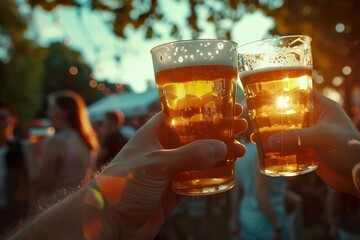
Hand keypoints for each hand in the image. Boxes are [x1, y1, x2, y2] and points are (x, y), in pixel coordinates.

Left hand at [92, 105, 246, 238]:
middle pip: (197, 135)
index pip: (184, 113)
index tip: (227, 106)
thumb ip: (189, 155)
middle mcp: (164, 148)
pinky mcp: (174, 190)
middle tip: (242, 127)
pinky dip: (214, 175)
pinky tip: (229, 172)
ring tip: (241, 150)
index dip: (206, 109)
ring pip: (201, 157)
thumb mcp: (156, 164)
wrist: (107, 223)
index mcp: (155, 133)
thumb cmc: (121, 185)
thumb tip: (222, 148)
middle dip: (219, 131)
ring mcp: (170, 170)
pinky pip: (199, 179)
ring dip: (221, 153)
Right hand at [266, 91, 359, 197]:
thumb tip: (268, 143)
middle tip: (255, 120)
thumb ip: (294, 138)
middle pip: (290, 114)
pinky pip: (291, 147)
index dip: (284, 92)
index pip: (300, 93)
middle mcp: (317, 119)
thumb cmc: (348, 148)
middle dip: (273, 117)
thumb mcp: (321, 137)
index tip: (264, 94)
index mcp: (323, 107)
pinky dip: (280, 149)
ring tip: (256, 138)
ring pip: (289, 132)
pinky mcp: (310, 151)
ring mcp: (313, 136)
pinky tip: (266, 152)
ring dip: (274, 135)